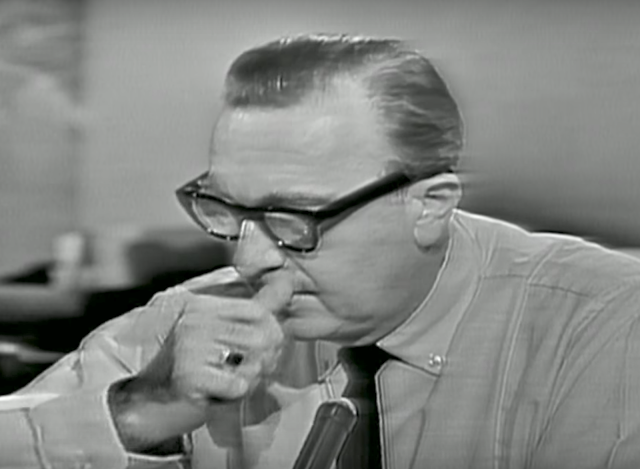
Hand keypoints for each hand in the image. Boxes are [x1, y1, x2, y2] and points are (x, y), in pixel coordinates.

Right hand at [108, 269, 293, 452]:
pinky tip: (225, 391)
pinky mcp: (190, 376)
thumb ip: (252, 308)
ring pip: (255, 359)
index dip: (273, 329)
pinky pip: (238, 384)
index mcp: (203, 306)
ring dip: (255, 376)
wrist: (148, 395)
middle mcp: (197, 322)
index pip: (258, 310)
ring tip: (240, 378)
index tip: (273, 344)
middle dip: (270, 356)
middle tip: (261, 368)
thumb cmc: (189, 363)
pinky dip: (239, 392)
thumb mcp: (218, 329)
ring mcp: (192, 348)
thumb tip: (286, 282)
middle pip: (262, 334)